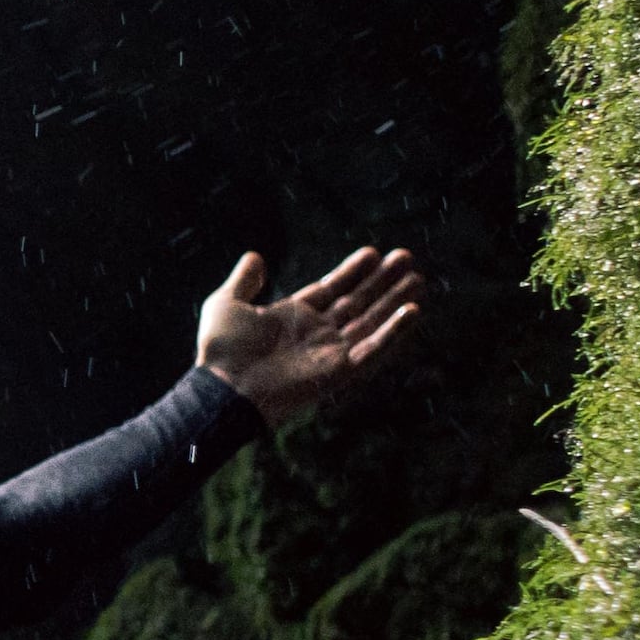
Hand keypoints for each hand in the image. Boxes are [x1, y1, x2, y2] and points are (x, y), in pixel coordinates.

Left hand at [196, 244, 423, 425]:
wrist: (225, 387)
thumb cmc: (221, 349)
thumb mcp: (226, 303)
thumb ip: (244, 280)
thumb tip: (255, 256)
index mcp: (293, 317)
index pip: (332, 289)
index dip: (352, 271)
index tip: (373, 252)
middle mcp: (316, 333)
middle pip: (358, 303)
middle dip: (382, 282)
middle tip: (406, 258)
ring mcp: (330, 352)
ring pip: (371, 322)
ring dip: (395, 302)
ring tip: (418, 279)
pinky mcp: (339, 371)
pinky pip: (373, 350)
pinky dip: (394, 332)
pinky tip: (414, 311)